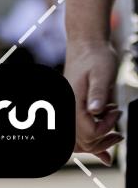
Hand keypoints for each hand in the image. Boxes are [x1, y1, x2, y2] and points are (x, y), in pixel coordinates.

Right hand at [65, 40, 121, 164]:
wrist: (87, 43)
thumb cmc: (95, 55)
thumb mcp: (101, 73)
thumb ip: (98, 93)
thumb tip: (96, 111)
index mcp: (74, 100)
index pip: (88, 132)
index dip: (106, 129)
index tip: (116, 112)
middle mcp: (69, 106)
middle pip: (82, 142)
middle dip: (103, 141)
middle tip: (119, 132)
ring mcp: (70, 106)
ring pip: (79, 141)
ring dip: (97, 144)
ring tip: (114, 136)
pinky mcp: (75, 106)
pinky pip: (79, 131)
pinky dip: (91, 140)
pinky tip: (104, 144)